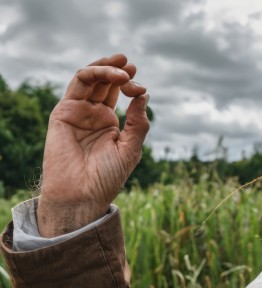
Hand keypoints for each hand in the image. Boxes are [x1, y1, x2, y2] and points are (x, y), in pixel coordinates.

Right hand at [37, 54, 148, 236]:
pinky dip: (96, 73)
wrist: (82, 194)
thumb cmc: (106, 177)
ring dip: (107, 67)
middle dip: (120, 70)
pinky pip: (78, 84)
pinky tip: (114, 76)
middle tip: (133, 66)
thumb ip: (138, 123)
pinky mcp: (64, 112)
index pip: (119, 93)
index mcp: (108, 123)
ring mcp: (77, 112)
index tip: (142, 90)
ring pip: (90, 78)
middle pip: (104, 82)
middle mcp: (92, 114)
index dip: (132, 87)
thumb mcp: (131, 148)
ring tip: (124, 65)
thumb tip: (144, 95)